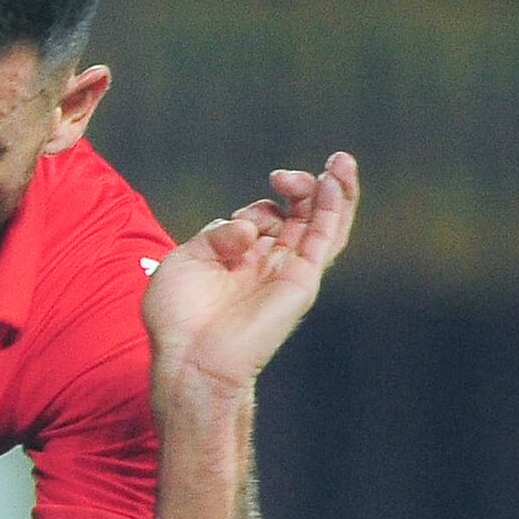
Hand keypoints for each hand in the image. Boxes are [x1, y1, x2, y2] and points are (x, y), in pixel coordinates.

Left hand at [143, 152, 357, 399]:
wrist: (190, 358)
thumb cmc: (177, 318)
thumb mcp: (183, 262)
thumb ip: (216, 235)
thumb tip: (249, 226)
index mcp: (240, 258)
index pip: (264, 217)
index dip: (259, 206)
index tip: (239, 220)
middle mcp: (269, 263)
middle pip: (300, 215)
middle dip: (299, 188)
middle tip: (283, 175)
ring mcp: (289, 271)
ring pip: (324, 225)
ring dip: (335, 192)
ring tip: (341, 160)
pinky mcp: (302, 281)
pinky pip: (325, 240)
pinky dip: (332, 210)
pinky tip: (334, 183)